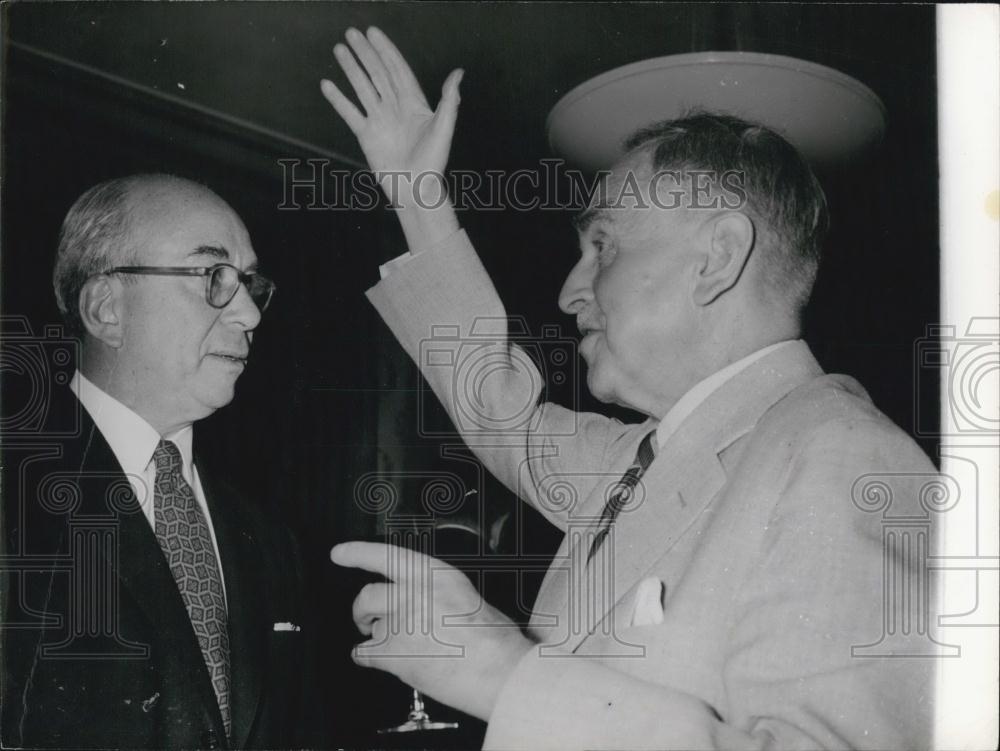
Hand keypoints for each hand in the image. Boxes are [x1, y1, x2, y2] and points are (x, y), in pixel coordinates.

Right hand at [321, 27, 462, 208]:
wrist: (415, 189)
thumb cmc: (433, 162)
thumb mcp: (444, 128)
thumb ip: (449, 100)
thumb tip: (458, 73)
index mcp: (414, 103)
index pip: (397, 69)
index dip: (386, 50)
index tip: (373, 33)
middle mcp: (395, 108)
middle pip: (377, 73)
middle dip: (365, 53)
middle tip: (351, 33)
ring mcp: (379, 120)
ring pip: (362, 88)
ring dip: (351, 69)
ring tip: (339, 49)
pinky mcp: (366, 135)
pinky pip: (350, 113)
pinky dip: (338, 99)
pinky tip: (327, 84)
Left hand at [330, 541, 532, 720]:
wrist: (500, 672)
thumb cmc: (495, 641)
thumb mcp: (469, 599)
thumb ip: (440, 595)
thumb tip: (425, 605)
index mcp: (438, 576)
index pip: (388, 556)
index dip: (358, 553)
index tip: (340, 553)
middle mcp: (415, 593)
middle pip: (368, 594)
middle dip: (363, 609)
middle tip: (366, 619)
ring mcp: (402, 623)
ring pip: (370, 626)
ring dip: (374, 636)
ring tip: (391, 646)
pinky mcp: (394, 654)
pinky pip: (363, 653)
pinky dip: (365, 658)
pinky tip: (373, 660)